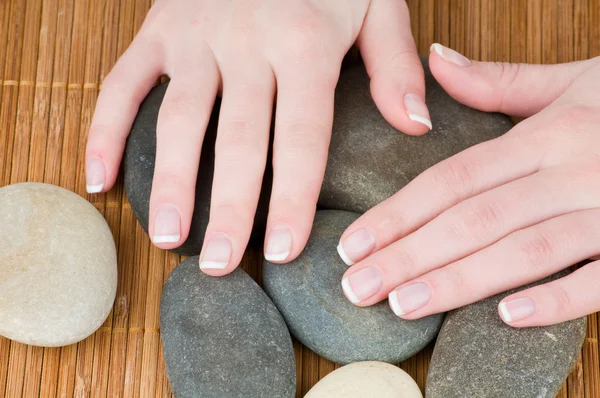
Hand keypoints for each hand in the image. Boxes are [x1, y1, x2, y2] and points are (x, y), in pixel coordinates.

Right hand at [85, 0, 429, 274]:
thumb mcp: (375, 2)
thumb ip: (395, 63)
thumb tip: (416, 126)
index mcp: (305, 43)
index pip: (301, 137)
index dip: (292, 198)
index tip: (283, 252)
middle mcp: (247, 43)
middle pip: (238, 140)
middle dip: (230, 207)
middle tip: (221, 265)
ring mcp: (195, 36)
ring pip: (178, 118)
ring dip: (171, 181)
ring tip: (168, 237)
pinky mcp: (158, 29)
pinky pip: (123, 82)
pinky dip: (106, 129)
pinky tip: (99, 179)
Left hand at [339, 43, 599, 326]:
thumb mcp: (574, 81)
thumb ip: (499, 82)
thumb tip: (435, 61)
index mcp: (547, 135)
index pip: (453, 179)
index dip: (398, 213)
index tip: (352, 243)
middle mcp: (573, 171)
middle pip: (474, 220)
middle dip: (409, 257)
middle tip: (357, 287)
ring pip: (524, 250)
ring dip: (459, 281)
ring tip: (402, 304)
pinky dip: (559, 298)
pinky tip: (507, 316)